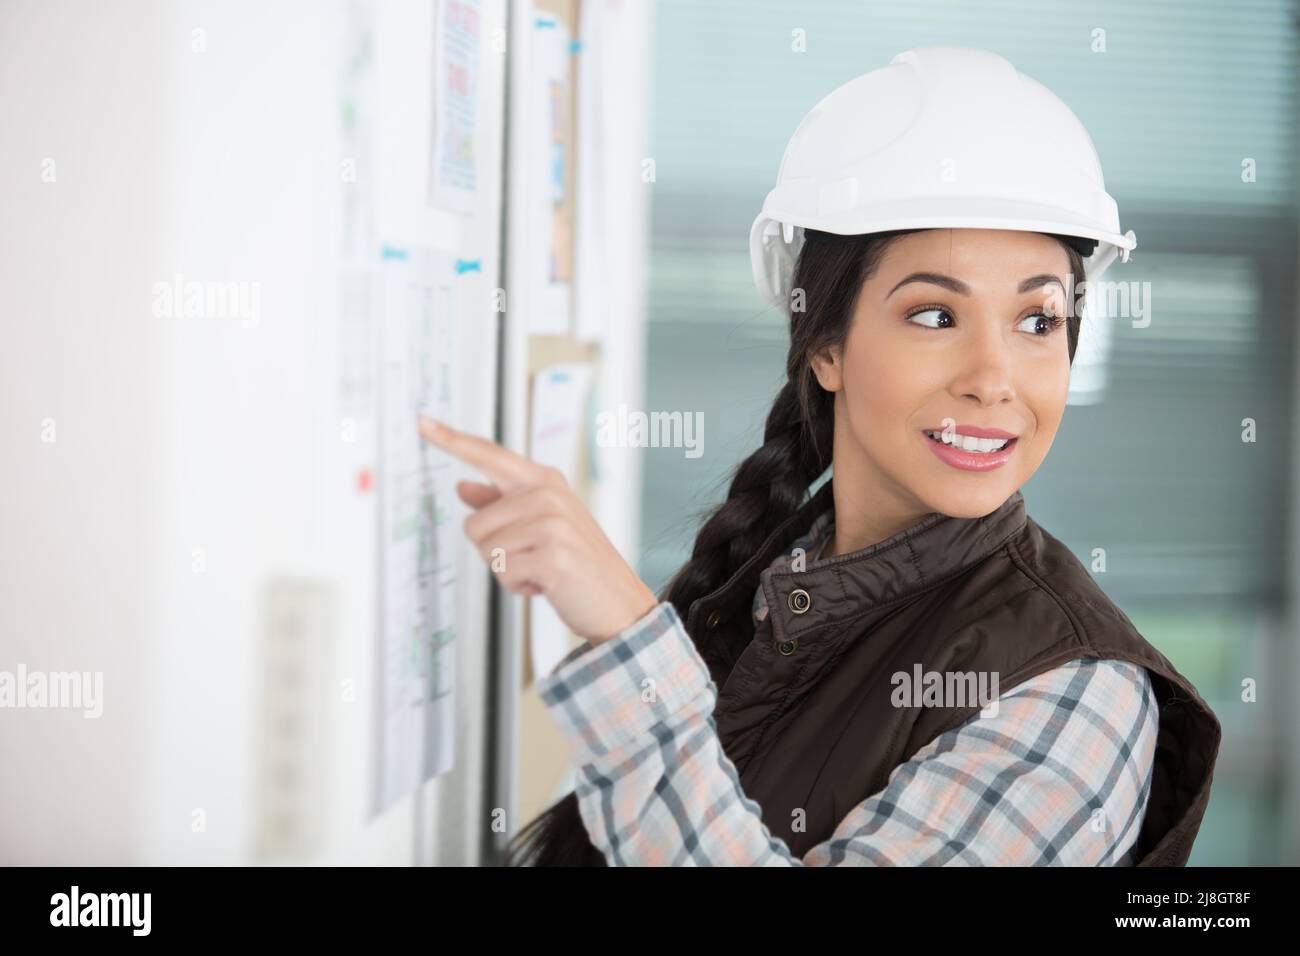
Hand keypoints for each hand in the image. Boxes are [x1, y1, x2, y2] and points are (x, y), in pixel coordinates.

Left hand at [418, 415, 659, 644]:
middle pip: (474, 523)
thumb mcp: (541, 525)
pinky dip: (518, 587)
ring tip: (542, 570)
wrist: (619, 602)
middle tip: (533, 558)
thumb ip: (501, 504)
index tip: (422, 422)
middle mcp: (548, 494)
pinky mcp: (552, 554)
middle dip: (494, 551)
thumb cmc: (578, 563)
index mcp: (544, 481)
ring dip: (507, 571)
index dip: (451, 439)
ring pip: (485, 550)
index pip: (488, 455)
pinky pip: (502, 573)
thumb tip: (463, 486)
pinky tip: (547, 584)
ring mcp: (552, 523)